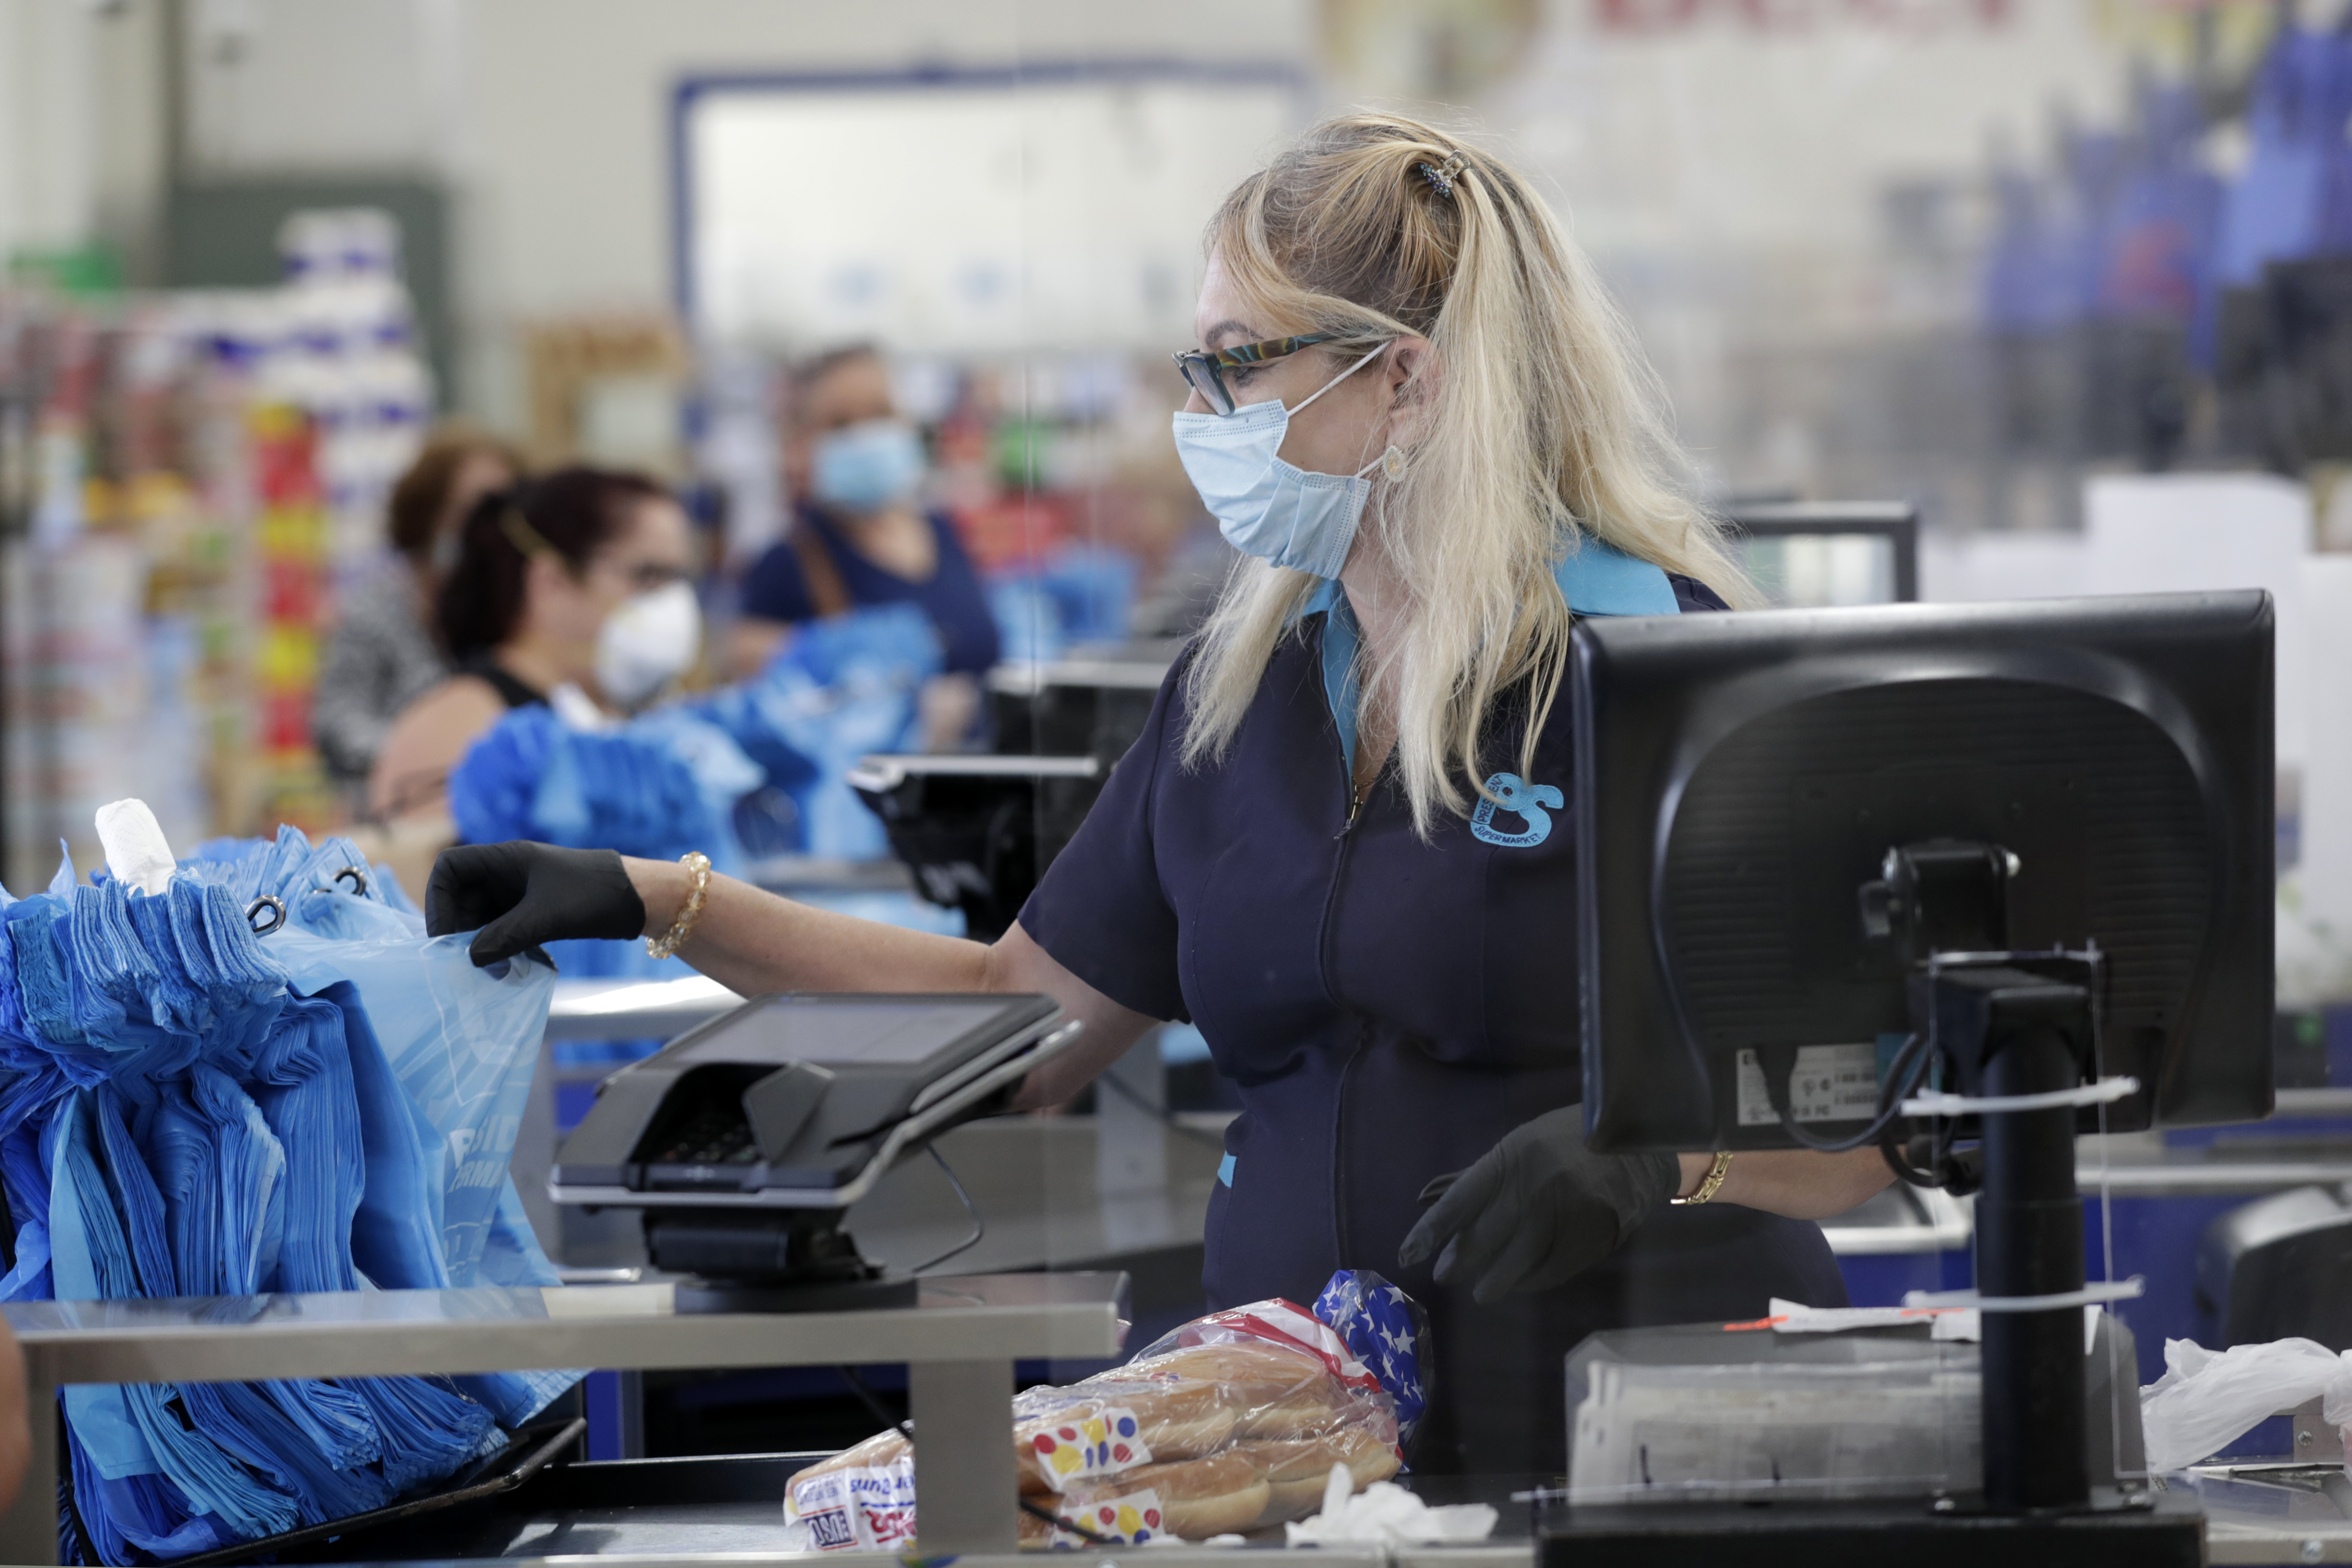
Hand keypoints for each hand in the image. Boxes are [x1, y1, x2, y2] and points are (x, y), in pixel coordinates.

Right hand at [425, 842, 647, 967]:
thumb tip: (469, 959)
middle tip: (463, 962)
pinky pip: (500, 929)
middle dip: (458, 928)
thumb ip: (506, 936)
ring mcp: (518, 894)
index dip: (437, 898)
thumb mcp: (548, 916)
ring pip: (480, 917)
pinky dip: (498, 948)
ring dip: (479, 944)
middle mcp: (506, 873)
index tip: (445, 933)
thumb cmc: (595, 895)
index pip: (449, 868)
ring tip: (489, 971)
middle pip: (460, 897)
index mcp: (505, 858)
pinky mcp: (532, 913)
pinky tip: (506, 969)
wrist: (639, 899)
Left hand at [1396, 1105, 1678, 1303]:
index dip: (1431, 1230)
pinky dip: (1532, 1281)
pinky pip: (1551, 1270)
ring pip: (1515, 1261)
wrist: (1637, 1148)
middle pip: (1483, 1236)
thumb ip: (1480, 1176)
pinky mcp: (1589, 1236)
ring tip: (1482, 1291)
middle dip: (1459, 1261)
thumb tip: (1430, 1196)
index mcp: (1509, 1158)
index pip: (1459, 1200)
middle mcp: (1532, 1185)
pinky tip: (1523, 1284)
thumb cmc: (1568, 1143)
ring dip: (1494, 1281)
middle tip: (1445, 1275)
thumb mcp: (1521, 1145)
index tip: (1407, 1254)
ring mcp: (1562, 1213)